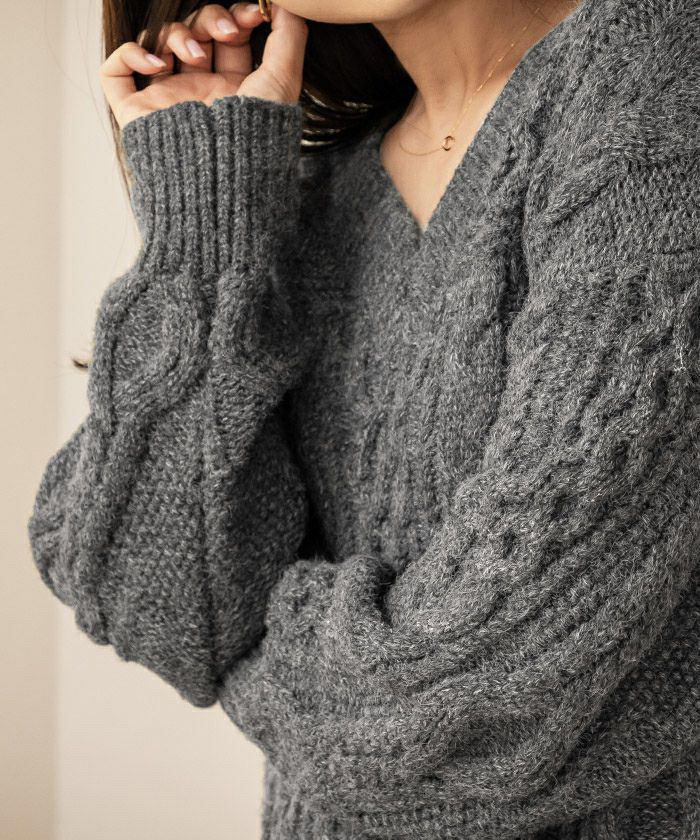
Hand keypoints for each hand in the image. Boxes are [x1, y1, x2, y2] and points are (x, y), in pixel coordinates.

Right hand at [100, 2, 307, 129]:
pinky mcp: (136, 112)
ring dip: (178, 35)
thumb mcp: (282, 82)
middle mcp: (200, 94)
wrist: (222, 178)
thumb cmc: (257, 136)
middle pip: (194, 32)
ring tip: (196, 58)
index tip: (254, 14)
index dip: (236, 15)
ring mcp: (166, 101)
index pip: (227, 36)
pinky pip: (116, 70)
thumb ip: (289, 38)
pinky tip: (158, 64)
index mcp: (234, 91)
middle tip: (225, 32)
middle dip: (209, 19)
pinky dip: (131, 54)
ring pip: (159, 42)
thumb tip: (288, 3)